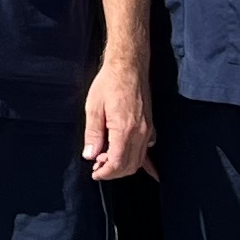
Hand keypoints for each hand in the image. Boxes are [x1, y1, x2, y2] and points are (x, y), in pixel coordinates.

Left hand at [84, 56, 152, 182]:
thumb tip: (90, 155)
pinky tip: (148, 171)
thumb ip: (92, 134)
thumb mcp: (93, 107)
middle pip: (129, 166)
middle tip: (98, 166)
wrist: (129, 66)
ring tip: (108, 160)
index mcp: (124, 129)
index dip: (105, 173)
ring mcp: (148, 130)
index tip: (95, 173)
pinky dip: (145, 162)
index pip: (117, 163)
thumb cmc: (109, 83)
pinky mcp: (150, 126)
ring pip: (139, 160)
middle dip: (113, 172)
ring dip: (124, 166)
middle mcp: (140, 133)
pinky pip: (148, 150)